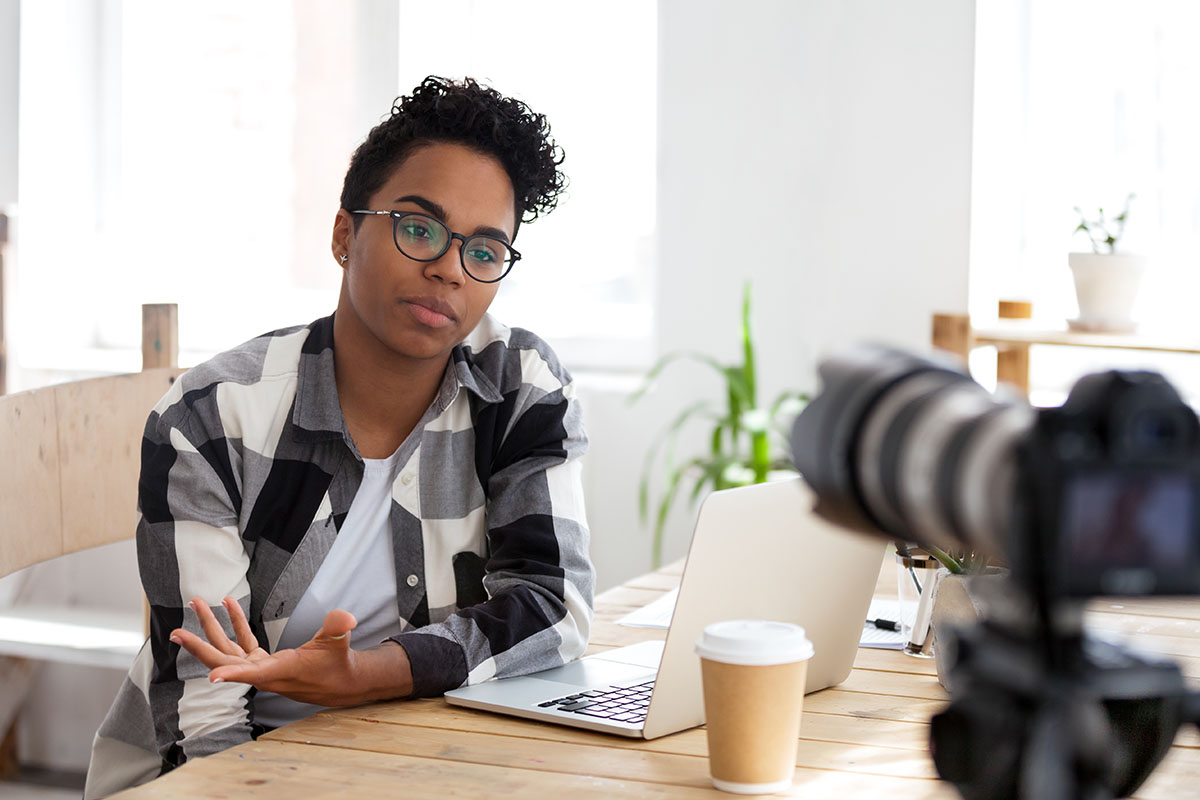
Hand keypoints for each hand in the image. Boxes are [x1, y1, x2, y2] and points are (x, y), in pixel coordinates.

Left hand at [170, 596, 410, 705]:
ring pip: (227, 650)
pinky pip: (242, 641)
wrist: (338, 682)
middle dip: (200, 645)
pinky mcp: (263, 661)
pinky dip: (235, 623)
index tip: (211, 677)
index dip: (232, 675)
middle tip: (176, 632)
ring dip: (211, 628)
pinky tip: (229, 604)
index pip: (253, 674)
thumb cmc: (337, 665)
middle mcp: (263, 673)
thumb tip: (345, 618)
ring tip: (197, 604)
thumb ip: (337, 630)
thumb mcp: (338, 645)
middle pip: (224, 661)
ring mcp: (260, 667)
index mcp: (280, 671)